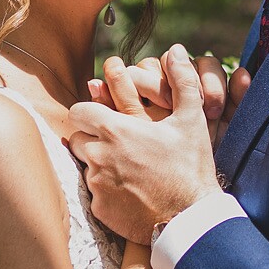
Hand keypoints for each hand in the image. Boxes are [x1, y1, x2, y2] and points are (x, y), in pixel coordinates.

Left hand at [69, 45, 223, 243]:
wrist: (190, 218)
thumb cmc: (191, 167)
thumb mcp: (191, 120)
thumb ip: (181, 81)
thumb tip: (175, 50)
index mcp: (115, 129)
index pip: (78, 111)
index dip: (90, 112)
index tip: (104, 118)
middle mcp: (99, 155)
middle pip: (76, 138)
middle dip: (91, 138)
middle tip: (117, 144)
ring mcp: (97, 183)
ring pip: (85, 166)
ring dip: (98, 164)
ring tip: (126, 168)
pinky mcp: (99, 209)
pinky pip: (94, 194)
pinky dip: (106, 191)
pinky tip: (129, 192)